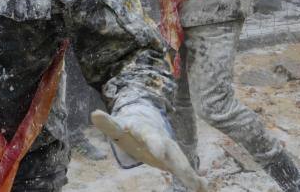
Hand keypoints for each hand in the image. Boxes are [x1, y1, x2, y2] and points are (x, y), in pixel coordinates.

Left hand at [92, 109, 207, 191]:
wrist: (147, 125)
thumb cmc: (130, 129)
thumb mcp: (117, 127)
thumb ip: (107, 123)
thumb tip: (93, 114)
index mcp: (147, 133)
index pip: (151, 138)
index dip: (155, 144)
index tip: (160, 153)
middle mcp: (162, 141)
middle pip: (172, 153)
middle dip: (180, 165)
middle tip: (189, 178)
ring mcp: (171, 151)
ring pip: (182, 163)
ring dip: (191, 175)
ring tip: (201, 187)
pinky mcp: (175, 161)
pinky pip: (187, 171)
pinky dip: (196, 180)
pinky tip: (205, 190)